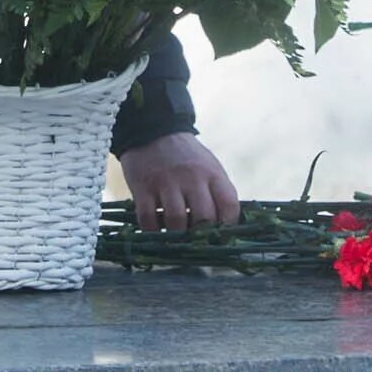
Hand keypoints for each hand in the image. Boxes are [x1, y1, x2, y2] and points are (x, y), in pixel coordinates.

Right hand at [116, 132, 240, 232]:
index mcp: (212, 173)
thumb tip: (224, 228)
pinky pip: (149, 219)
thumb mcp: (208, 167)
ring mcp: (166, 182)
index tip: (221, 235)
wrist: (152, 129)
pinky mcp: (143, 187)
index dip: (228, 226)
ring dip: (177, 236)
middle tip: (197, 241)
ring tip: (177, 237)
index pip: (229, 206)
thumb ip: (217, 193)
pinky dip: (153, 231)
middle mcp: (191, 177)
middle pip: (204, 218)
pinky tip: (156, 230)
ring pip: (176, 222)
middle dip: (202, 236)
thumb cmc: (186, 157)